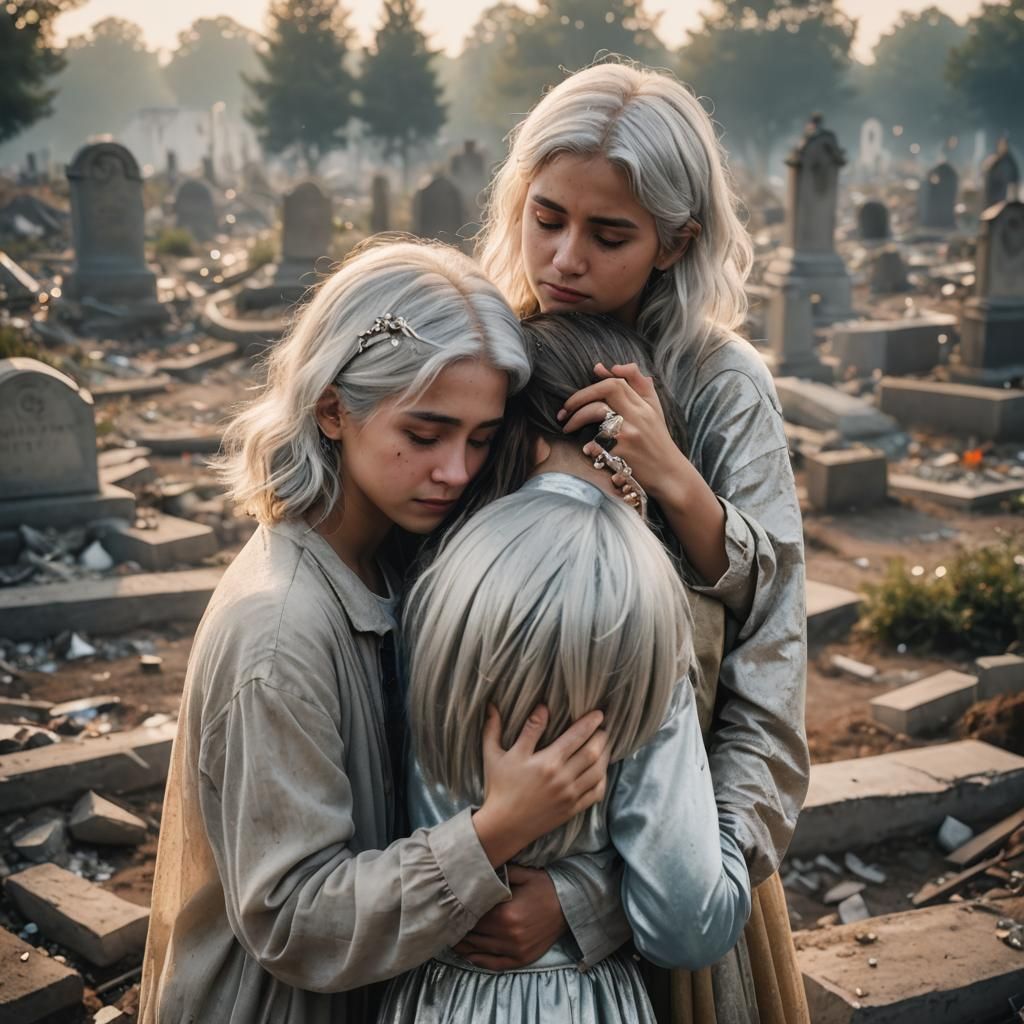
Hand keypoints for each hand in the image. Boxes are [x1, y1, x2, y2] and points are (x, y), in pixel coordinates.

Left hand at [452, 866, 567, 969]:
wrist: (570, 906)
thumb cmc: (545, 886)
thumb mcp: (524, 873)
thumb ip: (500, 871)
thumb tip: (477, 865)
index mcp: (506, 914)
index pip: (473, 916)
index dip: (459, 913)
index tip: (447, 908)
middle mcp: (508, 935)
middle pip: (473, 935)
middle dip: (458, 929)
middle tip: (443, 923)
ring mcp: (515, 950)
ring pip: (479, 951)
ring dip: (463, 946)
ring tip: (449, 939)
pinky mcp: (522, 959)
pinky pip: (494, 964)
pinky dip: (478, 960)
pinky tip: (468, 955)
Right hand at [472, 705, 608, 867]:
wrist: (503, 826)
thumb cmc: (499, 787)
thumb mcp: (497, 754)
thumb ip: (501, 728)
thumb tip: (508, 705)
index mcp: (547, 762)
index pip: (576, 736)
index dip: (590, 723)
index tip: (599, 713)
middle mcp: (562, 778)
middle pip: (593, 752)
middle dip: (602, 737)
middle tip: (603, 727)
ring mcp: (569, 795)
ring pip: (598, 771)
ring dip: (605, 755)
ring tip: (605, 744)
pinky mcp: (572, 809)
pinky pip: (596, 792)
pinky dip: (603, 779)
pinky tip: (601, 770)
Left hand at [558, 362, 684, 501]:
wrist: (671, 475)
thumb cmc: (658, 442)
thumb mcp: (653, 410)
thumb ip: (635, 385)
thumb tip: (605, 367)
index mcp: (645, 405)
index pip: (618, 382)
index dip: (595, 381)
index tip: (578, 393)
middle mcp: (639, 415)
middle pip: (607, 390)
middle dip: (579, 397)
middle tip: (563, 411)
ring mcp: (631, 433)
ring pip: (597, 412)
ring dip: (576, 419)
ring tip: (566, 428)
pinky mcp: (624, 453)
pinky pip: (596, 443)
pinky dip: (588, 447)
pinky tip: (587, 451)